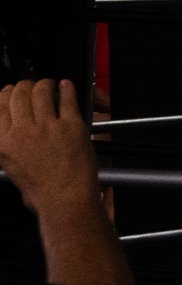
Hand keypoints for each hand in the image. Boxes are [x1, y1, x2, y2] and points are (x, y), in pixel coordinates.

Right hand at [0, 79, 98, 217]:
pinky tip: (67, 87)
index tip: (10, 92)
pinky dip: (67, 89)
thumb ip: (7, 144)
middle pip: (18, 95)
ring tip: (49, 85)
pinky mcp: (72, 126)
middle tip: (30, 86)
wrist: (65, 200)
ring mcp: (48, 127)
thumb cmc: (41, 190)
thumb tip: (10, 128)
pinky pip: (67, 99)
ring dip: (45, 84)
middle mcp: (22, 132)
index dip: (5, 94)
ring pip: (41, 92)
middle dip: (24, 86)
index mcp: (3, 143)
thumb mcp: (10, 167)